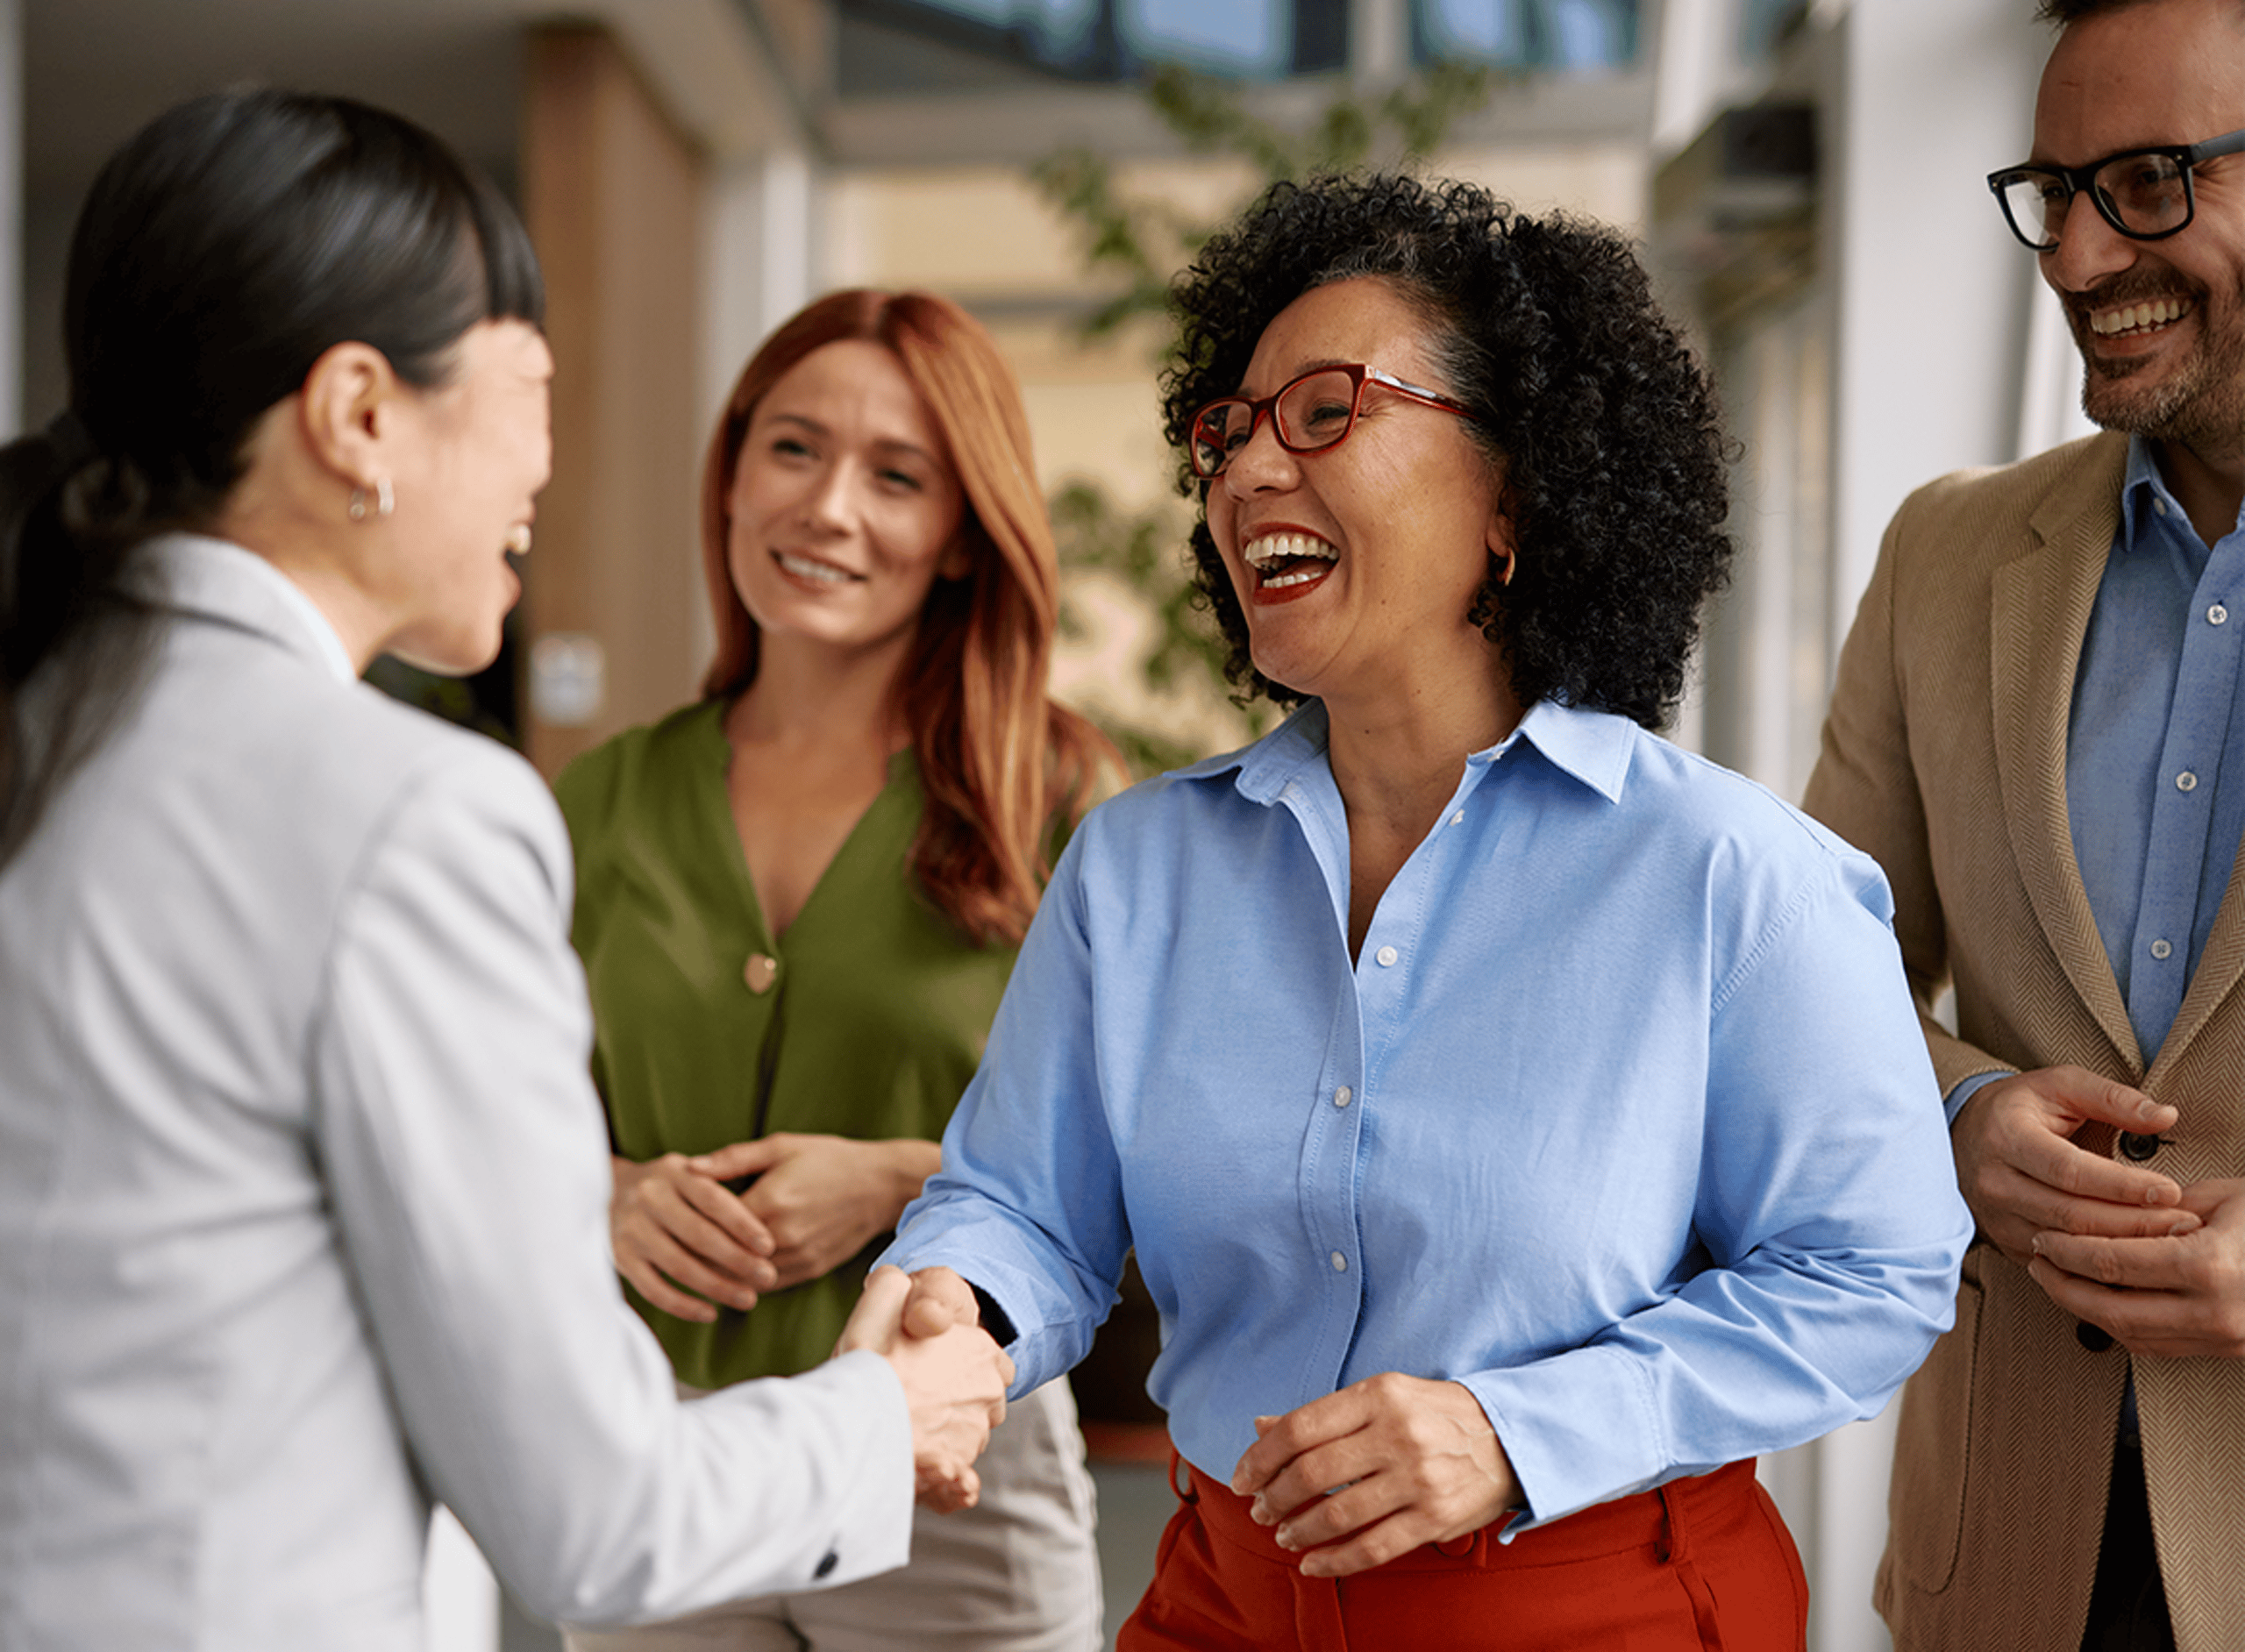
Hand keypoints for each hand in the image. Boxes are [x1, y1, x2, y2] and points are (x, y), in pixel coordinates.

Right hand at [609, 1153, 777, 1320]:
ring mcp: (631, 1230)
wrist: (605, 1189)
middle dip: (737, 1260)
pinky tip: (710, 1313)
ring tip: (748, 1299)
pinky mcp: (620, 1258)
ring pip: (679, 1265)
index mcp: (673, 1172)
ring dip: (717, 1286)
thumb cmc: (668, 1185)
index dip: (743, 1224)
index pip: (713, 1200)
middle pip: (699, 1235)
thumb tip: (763, 1219)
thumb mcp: (690, 1171)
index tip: (769, 1247)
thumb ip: (720, 1184)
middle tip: (768, 1277)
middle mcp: (649, 1198)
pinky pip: (653, 1289)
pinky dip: (683, 1305)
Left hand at [692, 1135, 941, 1291]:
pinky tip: (731, 1275)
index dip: (688, 1229)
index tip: (666, 1228)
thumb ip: (731, 1160)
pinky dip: (747, 1282)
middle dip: (697, 1258)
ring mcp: (798, 1257)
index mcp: (770, 1201)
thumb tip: (688, 1168)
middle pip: (724, 1259)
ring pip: (745, 1279)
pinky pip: (768, 1285)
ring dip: (721, 1277)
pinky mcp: (810, 1270)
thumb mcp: (780, 1146)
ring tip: (693, 1270)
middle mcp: (782, 1236)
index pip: (714, 1227)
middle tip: (669, 1256)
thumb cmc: (829, 1158)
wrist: (881, 1185)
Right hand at [837, 1267, 1011, 1511]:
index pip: (989, 1359)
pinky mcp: (956, 1477)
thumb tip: (895, 1281)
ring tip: (900, 1434)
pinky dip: (949, 1487)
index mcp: (981, 1352)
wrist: (853, 1432)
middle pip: (977, 1401)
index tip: (923, 1369)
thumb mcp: (879, 1303)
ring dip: (939, 1440)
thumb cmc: (868, 1366)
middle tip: (907, 1402)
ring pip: (962, 1440)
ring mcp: (973, 1439)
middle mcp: (988, 1396)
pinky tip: (928, 1477)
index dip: (956, 1363)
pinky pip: (959, 1486)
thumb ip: (894, 1286)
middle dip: (949, 1403)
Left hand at [1227, 1373, 1520, 1577]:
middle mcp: (1397, 1434)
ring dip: (1299, 1530)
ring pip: (1338, 1514)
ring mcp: (1418, 1478)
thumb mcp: (1382, 1396)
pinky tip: (1313, 1562)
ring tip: (1284, 1535)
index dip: (1261, 1458)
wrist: (1511, 1436)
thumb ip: (1323, 1415)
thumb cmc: (1435, 1414)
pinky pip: (1372, 1548)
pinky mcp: (1435, 1518)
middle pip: (1312, 1473)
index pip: (1300, 1428)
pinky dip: (1334, 1560)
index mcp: (1378, 1395)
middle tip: (1260, 1510)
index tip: (1242, 1478)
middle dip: (1274, 1497)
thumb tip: (1261, 1428)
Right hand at [1952, 1067, 2197, 1267]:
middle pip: (2071, 1214)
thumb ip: (2113, 1098)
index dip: (2122, 1185)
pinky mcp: (2004, 1241)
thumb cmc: (2021, 1108)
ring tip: (2168, 1238)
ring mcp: (1995, 1217)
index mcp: (2006, 1136)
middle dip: (2134, 1221)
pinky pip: (2057, 1261)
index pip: (2069, 1170)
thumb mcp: (2061, 1086)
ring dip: (2122, 1246)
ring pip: (2066, 1243)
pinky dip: (2098, 1262)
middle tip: (2183, 1222)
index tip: (2169, 1190)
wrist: (1963, 1134)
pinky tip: (2133, 1255)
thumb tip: (2165, 1116)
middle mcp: (1993, 1181)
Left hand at [2029, 1178, 2244, 1357]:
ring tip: (2057, 1281)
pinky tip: (2099, 1303)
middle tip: (2037, 1262)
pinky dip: (2119, 1327)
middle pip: (2109, 1307)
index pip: (2111, 1262)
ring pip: (2128, 1334)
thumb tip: (2105, 1213)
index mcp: (2208, 1264)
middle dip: (2062, 1285)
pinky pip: (2157, 1347)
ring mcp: (2223, 1337)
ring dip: (2083, 1309)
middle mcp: (2214, 1310)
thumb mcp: (2221, 1198)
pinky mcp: (2228, 1351)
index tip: (2043, 1237)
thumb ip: (2158, 1210)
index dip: (2066, 1250)